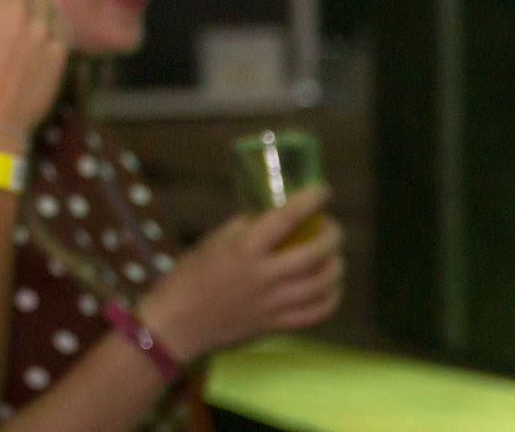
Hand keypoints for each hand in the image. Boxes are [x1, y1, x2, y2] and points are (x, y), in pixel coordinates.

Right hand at [139, 183, 343, 359]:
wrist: (178, 322)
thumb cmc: (189, 276)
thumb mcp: (212, 242)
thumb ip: (243, 229)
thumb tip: (268, 216)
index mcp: (244, 250)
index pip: (285, 219)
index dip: (309, 201)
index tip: (323, 190)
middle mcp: (264, 276)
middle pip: (315, 253)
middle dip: (332, 235)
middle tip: (331, 226)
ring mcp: (273, 303)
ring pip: (323, 284)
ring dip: (336, 265)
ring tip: (333, 256)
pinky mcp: (277, 324)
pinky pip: (317, 313)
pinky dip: (331, 298)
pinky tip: (330, 288)